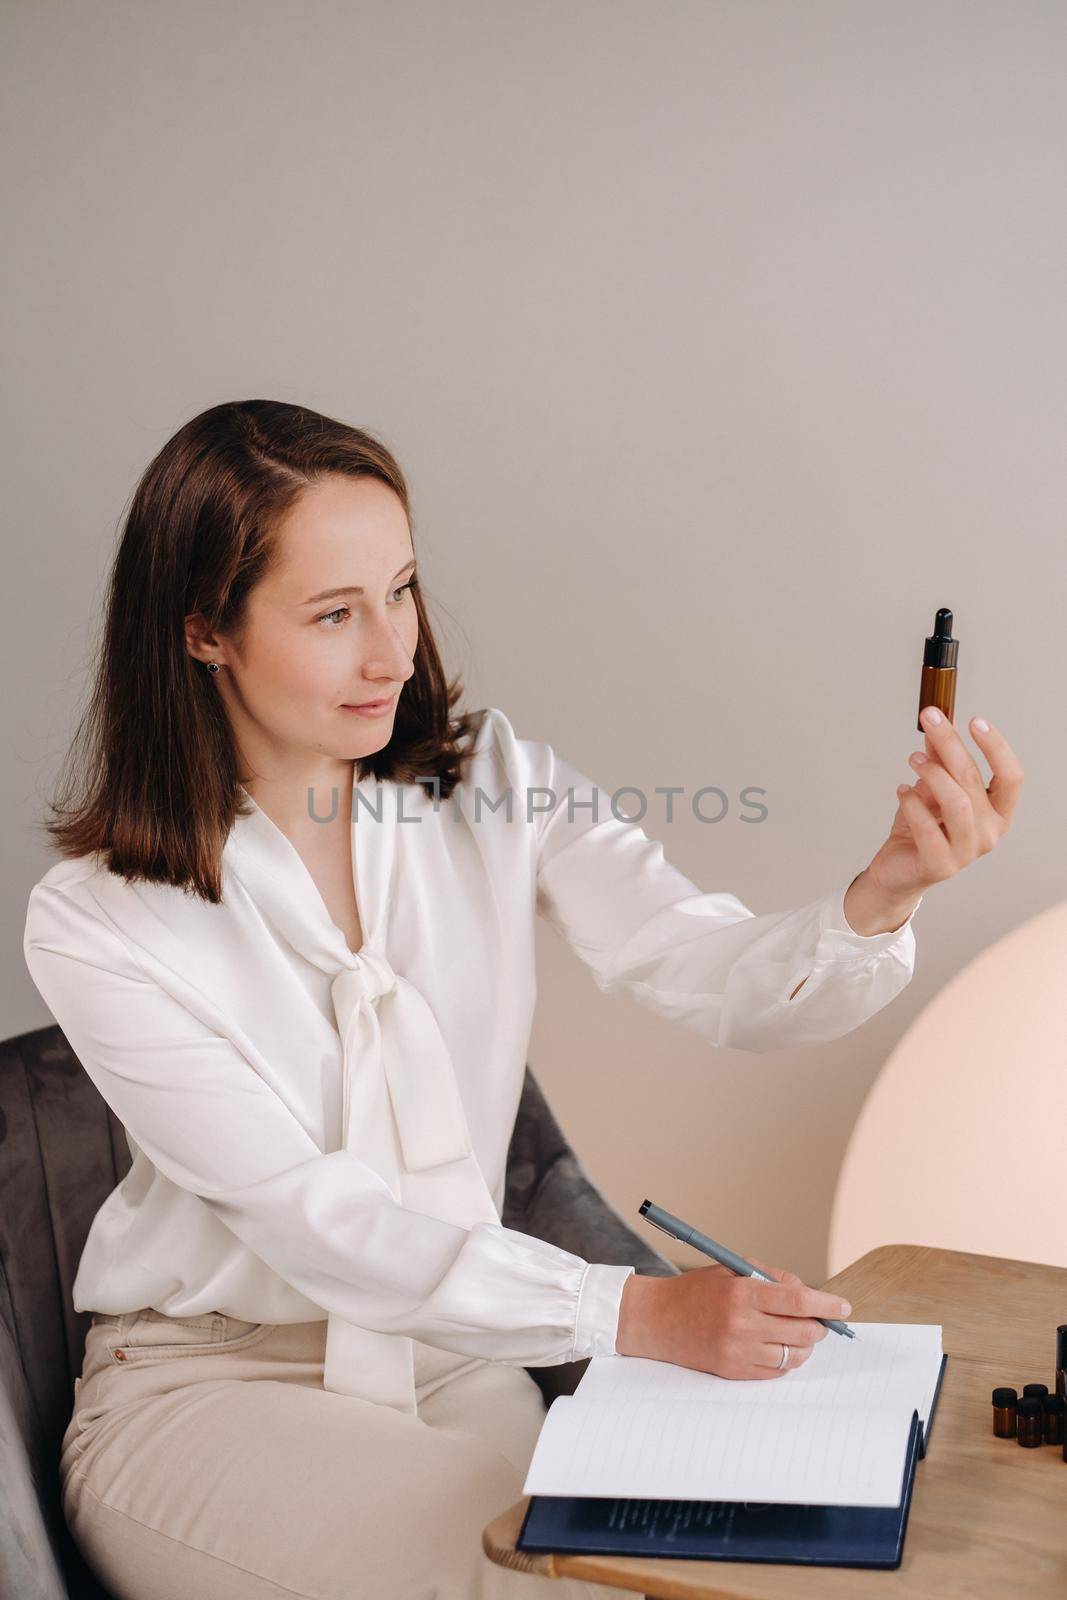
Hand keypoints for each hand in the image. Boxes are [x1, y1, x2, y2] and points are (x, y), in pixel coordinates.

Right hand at [615, 1256, 850, 1380]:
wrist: (656, 1320)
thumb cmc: (696, 1291)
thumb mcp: (731, 1271)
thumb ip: (771, 1278)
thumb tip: (807, 1293)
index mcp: (742, 1293)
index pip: (798, 1300)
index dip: (826, 1304)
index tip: (843, 1307)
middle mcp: (742, 1324)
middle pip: (802, 1331)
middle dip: (819, 1326)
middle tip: (819, 1320)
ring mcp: (738, 1351)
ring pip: (794, 1355)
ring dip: (804, 1346)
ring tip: (796, 1334)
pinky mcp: (733, 1372)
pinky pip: (776, 1372)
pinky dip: (785, 1361)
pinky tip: (778, 1347)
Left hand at [862, 709, 1023, 910]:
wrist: (897, 870)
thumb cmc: (921, 828)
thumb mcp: (932, 788)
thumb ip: (939, 761)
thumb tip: (940, 723)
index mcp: (998, 813)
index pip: (1012, 777)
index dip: (997, 747)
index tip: (975, 720)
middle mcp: (990, 833)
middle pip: (974, 779)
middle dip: (951, 743)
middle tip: (930, 719)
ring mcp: (967, 852)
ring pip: (956, 801)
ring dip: (931, 772)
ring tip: (913, 759)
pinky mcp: (941, 865)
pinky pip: (927, 827)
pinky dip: (912, 803)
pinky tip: (901, 791)